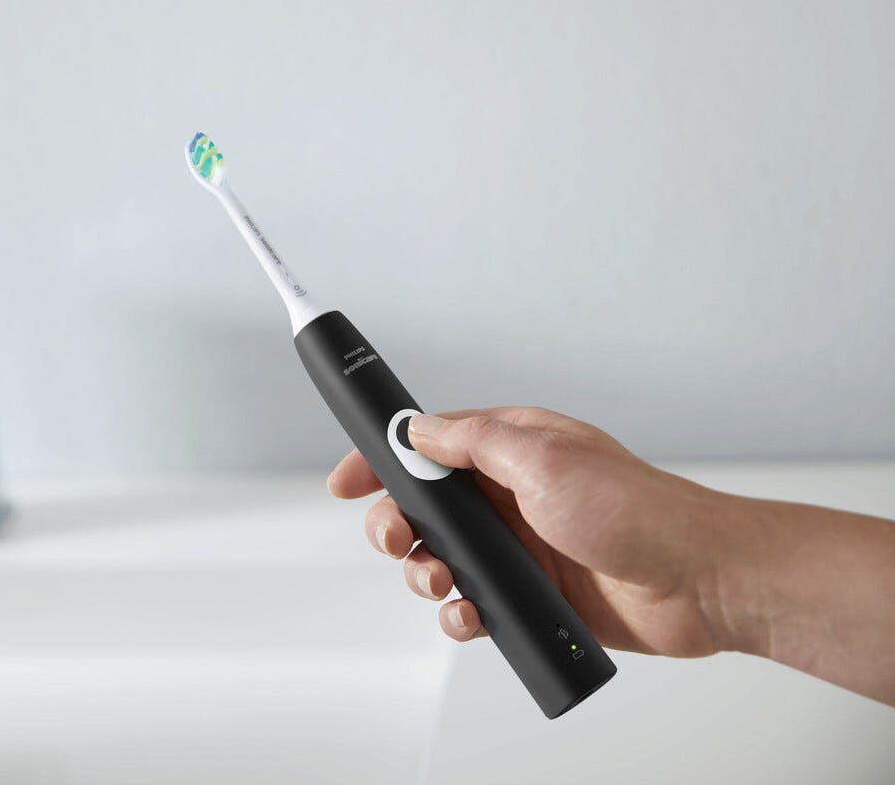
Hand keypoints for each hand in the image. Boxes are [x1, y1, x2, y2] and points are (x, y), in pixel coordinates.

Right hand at [327, 407, 733, 656]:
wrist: (699, 581)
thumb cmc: (637, 509)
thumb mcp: (542, 458)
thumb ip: (471, 442)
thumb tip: (418, 429)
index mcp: (509, 448)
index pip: (425, 445)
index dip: (379, 460)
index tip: (345, 481)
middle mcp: (508, 495)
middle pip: (421, 508)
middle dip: (397, 527)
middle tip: (401, 542)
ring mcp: (518, 546)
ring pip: (440, 559)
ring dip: (426, 573)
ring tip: (446, 581)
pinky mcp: (531, 593)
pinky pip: (473, 604)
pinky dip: (461, 614)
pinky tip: (473, 615)